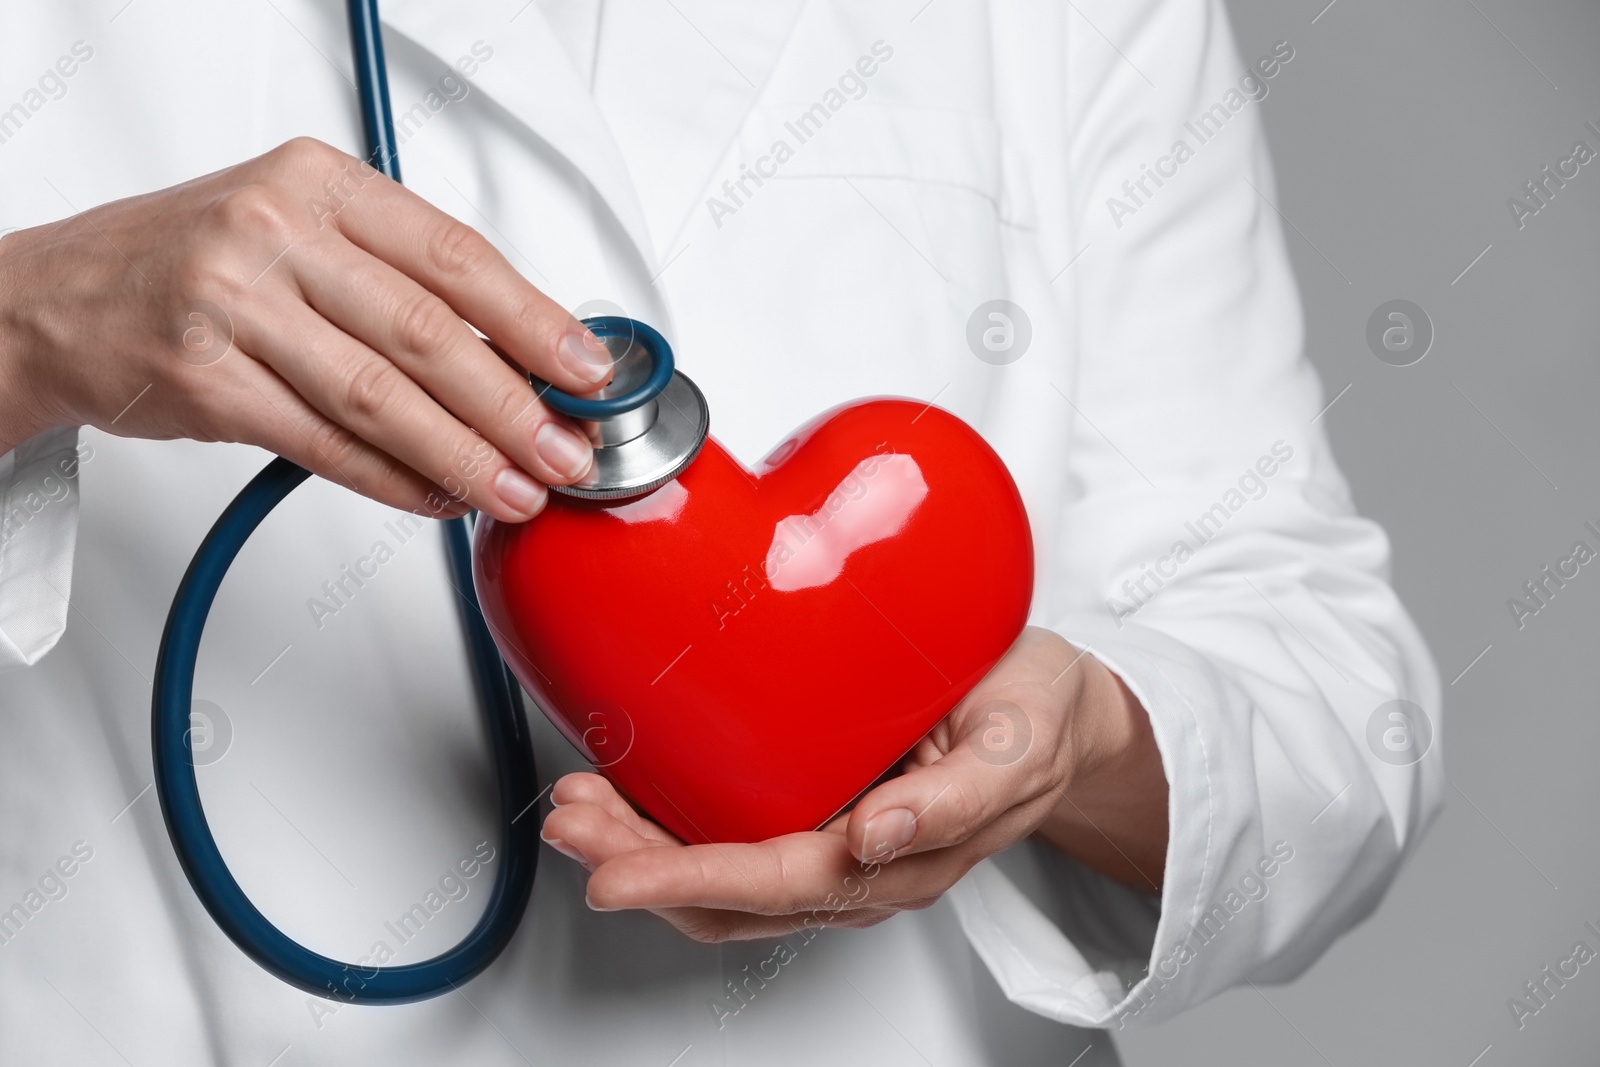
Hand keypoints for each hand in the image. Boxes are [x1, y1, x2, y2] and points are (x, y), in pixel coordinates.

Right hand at [0, 137, 612, 520]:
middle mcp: (273, 231)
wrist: (55, 296)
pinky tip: (437, 497)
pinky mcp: (201, 380)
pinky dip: (392, 481)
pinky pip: (323, 445)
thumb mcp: (298, 228)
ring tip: (516, 490)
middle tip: (565, 454)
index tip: (587, 372)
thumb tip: (519, 352)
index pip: (454, 255)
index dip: (534, 320)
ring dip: (464, 457)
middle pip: (427, 334)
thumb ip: (399, 277)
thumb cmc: (195, 259)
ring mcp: (231, 305)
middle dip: (514, 407)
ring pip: (380, 398)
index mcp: (318, 182)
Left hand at [539, 626, 1168, 942]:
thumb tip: (875, 841)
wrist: (1055, 712)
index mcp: (897, 861)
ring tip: (575, 806)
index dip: (684, 882)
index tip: (610, 872)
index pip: (773, 884)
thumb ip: (951, 802)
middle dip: (636, 866)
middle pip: (725, 895)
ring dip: (638, 847)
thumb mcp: (1014, 749)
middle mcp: (853, 866)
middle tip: (569, 822)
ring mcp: (830, 843)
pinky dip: (667, 820)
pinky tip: (630, 787)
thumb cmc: (1034, 723)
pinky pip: (730, 834)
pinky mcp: (816, 808)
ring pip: (716, 874)